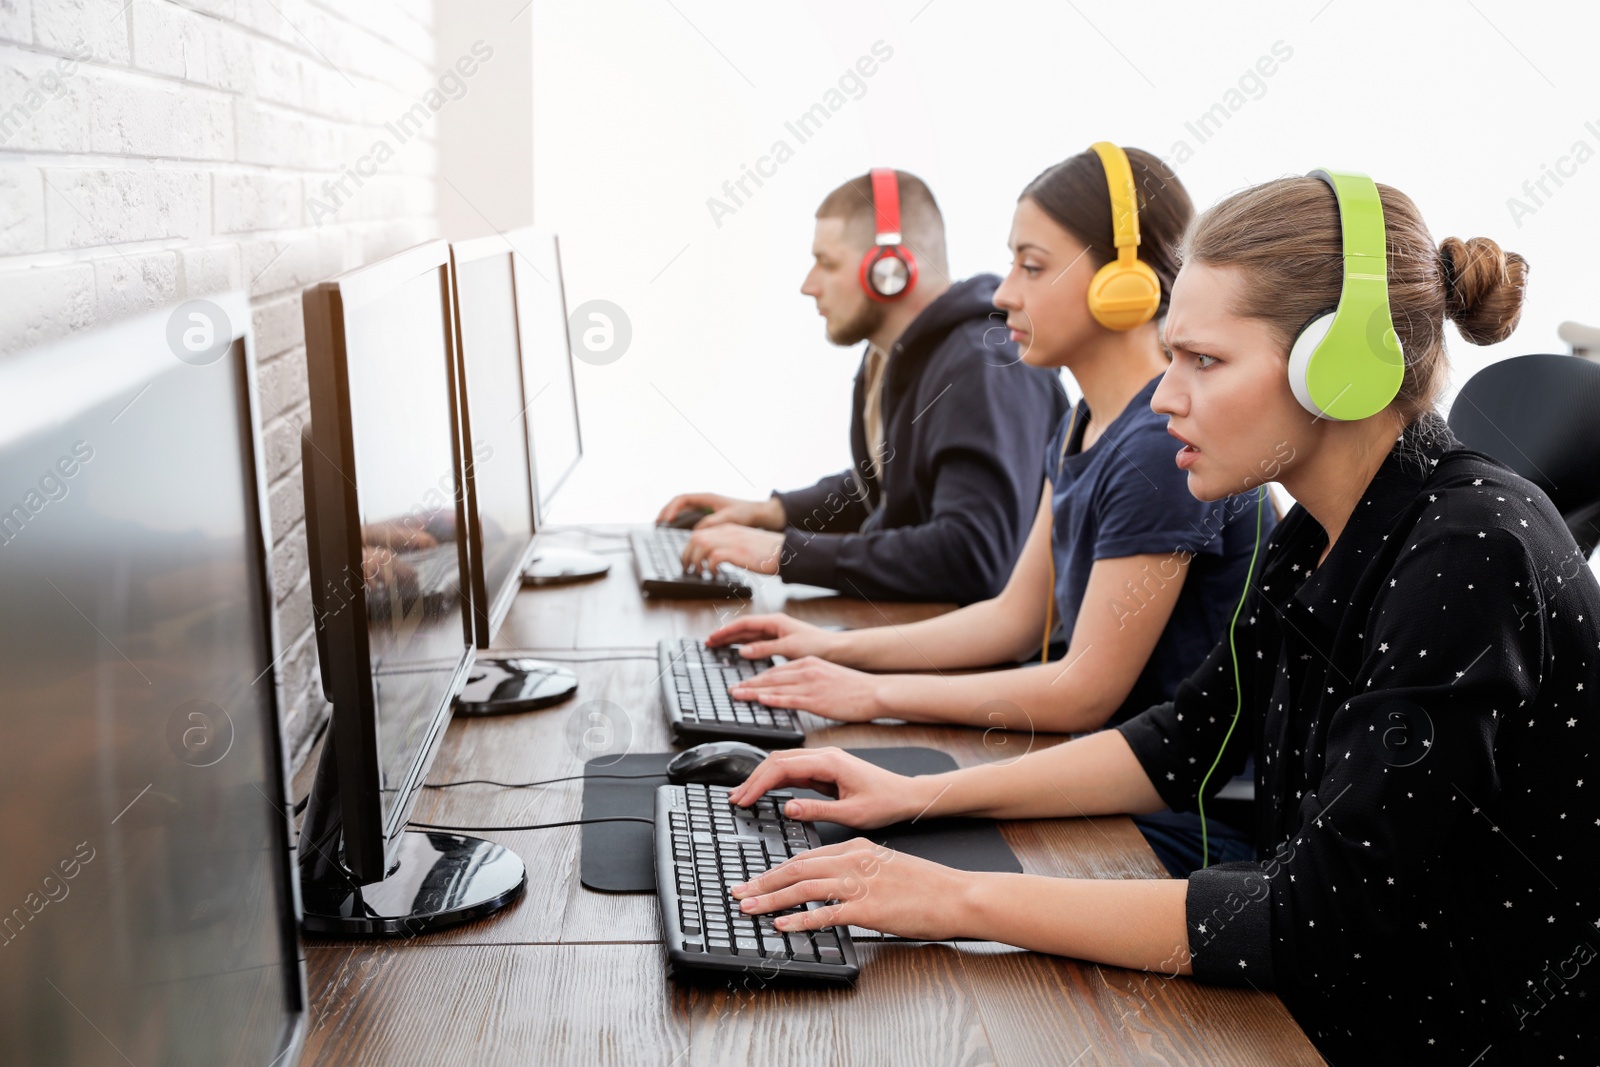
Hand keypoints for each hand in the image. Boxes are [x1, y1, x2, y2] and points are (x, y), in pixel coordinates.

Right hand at [657, 492, 784, 530]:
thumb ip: (713, 523)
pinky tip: (674, 531)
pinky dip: (678, 522)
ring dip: (670, 516)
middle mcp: (703, 501)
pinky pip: (687, 517)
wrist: (757, 514)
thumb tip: (697, 531)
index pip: (683, 499)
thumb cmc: (745, 513)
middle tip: (657, 523)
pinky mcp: (705, 516)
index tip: (668, 520)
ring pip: (681, 509)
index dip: (672, 508)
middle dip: (665, 511)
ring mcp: (703, 508)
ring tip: (660, 526)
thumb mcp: (729, 518)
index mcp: (707, 497)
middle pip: (678, 503)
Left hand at [682, 524, 784, 575]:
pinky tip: (714, 574)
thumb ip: (728, 545)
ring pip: (700, 545)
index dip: (689, 547)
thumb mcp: (743, 543)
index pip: (699, 533)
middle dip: (687, 554)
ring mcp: (732, 540)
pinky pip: (714, 556)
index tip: (688, 560)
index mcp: (728, 528)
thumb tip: (713, 558)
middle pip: (695, 537)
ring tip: (698, 572)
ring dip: (695, 560)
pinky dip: (710, 567)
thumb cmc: (766, 551)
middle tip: (687, 568)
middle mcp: (728, 531)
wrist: (785, 551)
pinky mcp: (738, 552)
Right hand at [705, 613, 842, 660]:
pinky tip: (737, 650)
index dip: (727, 630)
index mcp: (775, 621)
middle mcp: (774, 625)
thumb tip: (743, 650)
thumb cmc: (817, 644)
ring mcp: (776, 633)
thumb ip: (764, 649)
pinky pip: (756, 642)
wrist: (835, 649)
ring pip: (749, 635)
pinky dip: (744, 645)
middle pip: (743, 628)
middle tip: (709, 642)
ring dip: (733, 640)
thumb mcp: (788, 647)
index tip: (713, 637)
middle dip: (725, 634)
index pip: (744, 623)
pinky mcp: (780, 642)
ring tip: (717, 645)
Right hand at [726, 746, 921, 827]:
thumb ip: (817, 809)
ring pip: (783, 764)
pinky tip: (764, 791)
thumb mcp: (851, 813)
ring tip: (743, 795)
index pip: (782, 767)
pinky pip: (793, 771)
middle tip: (735, 799)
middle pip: (777, 760)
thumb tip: (787, 808)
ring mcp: (823, 761)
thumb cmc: (885, 802)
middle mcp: (824, 756)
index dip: (758, 782)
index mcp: (830, 762)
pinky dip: (775, 780)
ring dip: (761, 778)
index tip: (743, 799)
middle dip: (753, 778)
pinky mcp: (825, 769)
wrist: (906, 796)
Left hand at [728, 657, 885, 721]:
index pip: (776, 670)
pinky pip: (788, 699)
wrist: (874, 691)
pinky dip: (772, 699)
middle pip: (770, 676)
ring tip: (737, 695)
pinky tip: (759, 700)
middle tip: (732, 689)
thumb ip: (808, 679)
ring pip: (775, 686)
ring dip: (753, 691)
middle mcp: (806, 670)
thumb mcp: (827, 675)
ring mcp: (810, 684)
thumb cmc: (854, 688)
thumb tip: (793, 689)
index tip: (743, 682)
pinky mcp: (815, 699)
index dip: (757, 677)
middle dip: (749, 683)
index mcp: (809, 663)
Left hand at [731, 838, 976, 941]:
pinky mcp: (867, 908)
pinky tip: (783, 925)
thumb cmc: (925, 886)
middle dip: (763, 882)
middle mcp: (854, 861)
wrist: (955, 895)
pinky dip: (800, 918)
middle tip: (740, 893)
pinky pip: (825, 913)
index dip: (775, 870)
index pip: (805, 857)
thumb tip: (831, 886)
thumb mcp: (886, 866)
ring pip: (804, 887)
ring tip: (750, 909)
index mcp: (857, 849)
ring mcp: (860, 884)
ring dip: (772, 899)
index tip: (755, 880)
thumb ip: (857, 871)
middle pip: (796, 868)